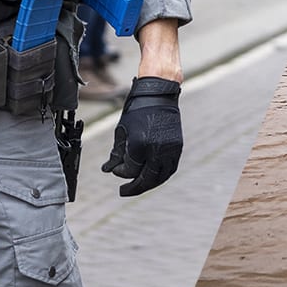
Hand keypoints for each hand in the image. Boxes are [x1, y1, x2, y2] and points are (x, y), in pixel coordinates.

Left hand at [101, 77, 180, 196]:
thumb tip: (109, 170)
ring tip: (138, 186)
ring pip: (160, 177)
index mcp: (140, 145)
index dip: (120, 173)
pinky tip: (152, 177)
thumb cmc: (137, 110)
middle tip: (123, 191)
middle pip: (146, 179)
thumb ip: (116, 153)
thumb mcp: (122, 131)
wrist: (158, 94)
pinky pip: (170, 169)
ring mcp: (169, 150)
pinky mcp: (177, 147)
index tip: (114, 169)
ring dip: (148, 184)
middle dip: (133, 187)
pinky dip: (161, 176)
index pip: (130, 170)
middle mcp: (156, 150)